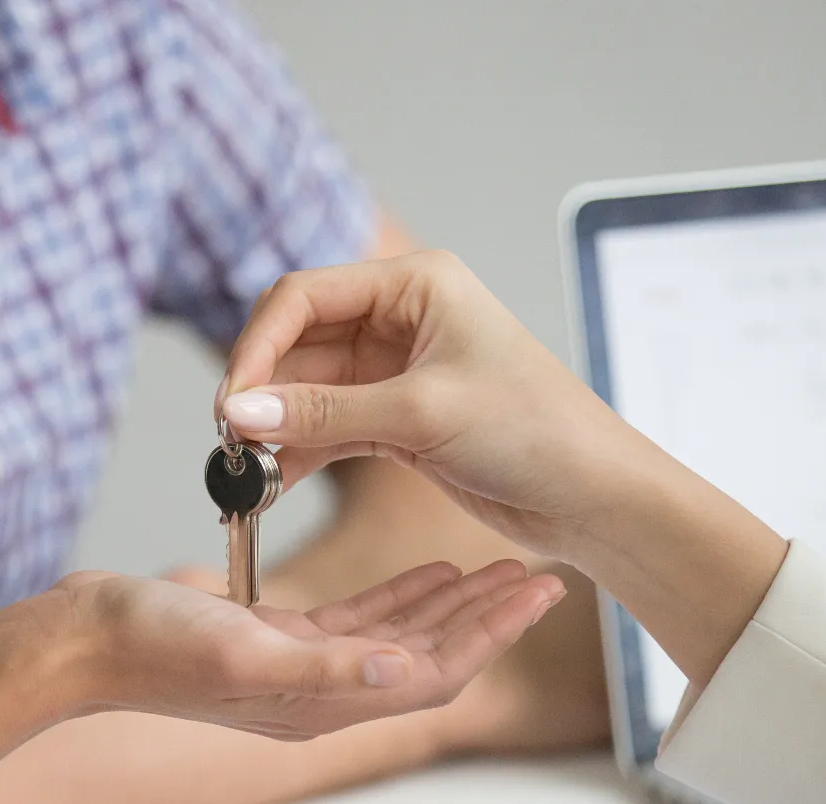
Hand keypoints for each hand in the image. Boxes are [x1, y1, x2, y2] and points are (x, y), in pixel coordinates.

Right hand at [57, 559, 560, 739]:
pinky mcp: (278, 641)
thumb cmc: (143, 644)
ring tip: (502, 568)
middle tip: (545, 575)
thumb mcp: (236, 647)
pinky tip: (430, 570)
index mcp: (319, 700)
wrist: (76, 642)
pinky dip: (401, 596)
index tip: (538, 595)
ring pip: (403, 637)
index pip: (432, 674)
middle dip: (489, 619)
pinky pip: (360, 622)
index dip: (490, 635)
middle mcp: (319, 691)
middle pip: (430, 658)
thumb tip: (401, 670)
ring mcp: (300, 669)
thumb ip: (320, 663)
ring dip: (455, 605)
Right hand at [215, 251, 636, 559]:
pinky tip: (271, 486)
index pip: (305, 297)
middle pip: (299, 343)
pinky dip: (299, 453)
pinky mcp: (400, 421)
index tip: (231, 402)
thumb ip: (327, 412)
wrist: (595, 496)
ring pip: (309, 391)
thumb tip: (242, 412)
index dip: (258, 346)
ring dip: (275, 428)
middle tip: (230, 443)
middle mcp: (403, 318)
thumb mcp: (423, 415)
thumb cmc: (537, 432)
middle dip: (261, 391)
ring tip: (245, 474)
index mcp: (416, 284)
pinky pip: (329, 428)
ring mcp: (398, 371)